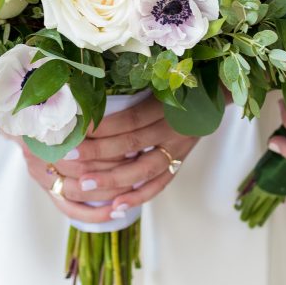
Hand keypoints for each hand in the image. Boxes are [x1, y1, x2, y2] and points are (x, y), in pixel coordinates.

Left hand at [14, 97, 198, 222]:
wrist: (215, 93)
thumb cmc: (180, 81)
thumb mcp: (161, 78)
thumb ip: (133, 89)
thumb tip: (91, 97)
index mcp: (167, 104)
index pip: (130, 119)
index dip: (103, 126)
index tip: (76, 129)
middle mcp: (174, 128)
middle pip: (132, 144)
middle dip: (98, 153)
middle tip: (70, 158)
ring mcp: (179, 149)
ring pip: (144, 169)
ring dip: (113, 179)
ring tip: (85, 185)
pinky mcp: (181, 162)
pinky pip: (160, 184)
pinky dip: (138, 197)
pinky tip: (116, 206)